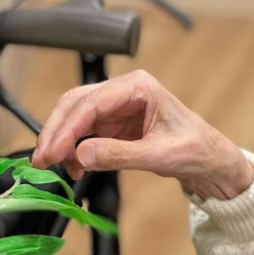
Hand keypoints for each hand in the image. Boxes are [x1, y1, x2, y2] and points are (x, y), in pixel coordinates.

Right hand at [34, 70, 253, 201]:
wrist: (211, 162)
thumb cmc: (196, 150)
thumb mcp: (159, 155)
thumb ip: (119, 155)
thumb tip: (81, 155)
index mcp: (138, 87)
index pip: (90, 103)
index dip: (66, 129)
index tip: (51, 152)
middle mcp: (124, 91)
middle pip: (76, 104)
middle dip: (56, 132)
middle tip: (42, 160)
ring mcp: (117, 107)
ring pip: (76, 118)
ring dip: (63, 142)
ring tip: (57, 168)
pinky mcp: (115, 124)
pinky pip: (85, 132)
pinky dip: (75, 149)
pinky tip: (74, 167)